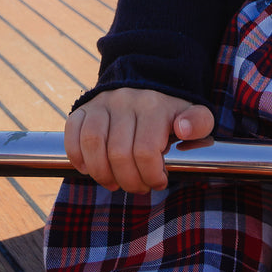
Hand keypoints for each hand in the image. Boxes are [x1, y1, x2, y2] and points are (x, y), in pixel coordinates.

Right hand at [65, 88, 213, 192]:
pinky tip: (88, 168)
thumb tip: (183, 128)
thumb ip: (199, 122)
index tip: (158, 181)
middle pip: (118, 153)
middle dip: (129, 180)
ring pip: (93, 143)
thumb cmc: (171, 112)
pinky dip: (77, 155)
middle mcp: (126, 100)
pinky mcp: (85, 107)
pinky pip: (72, 131)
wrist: (147, 85)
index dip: (150, 175)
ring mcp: (103, 102)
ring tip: (113, 183)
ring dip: (101, 173)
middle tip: (137, 187)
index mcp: (154, 106)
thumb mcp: (195, 115)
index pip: (146, 151)